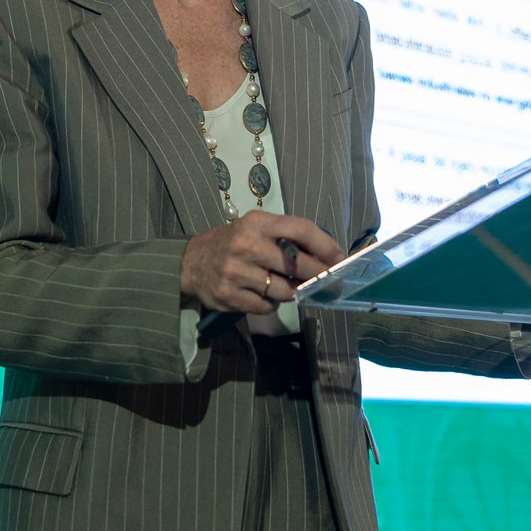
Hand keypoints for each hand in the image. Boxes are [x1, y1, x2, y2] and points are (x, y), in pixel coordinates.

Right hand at [180, 211, 343, 314]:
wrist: (190, 262)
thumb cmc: (233, 242)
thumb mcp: (255, 228)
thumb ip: (285, 237)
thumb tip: (325, 255)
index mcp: (258, 223)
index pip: (301, 229)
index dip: (325, 246)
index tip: (339, 258)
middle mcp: (247, 245)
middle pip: (296, 264)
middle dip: (317, 275)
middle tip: (327, 281)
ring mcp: (236, 271)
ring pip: (283, 290)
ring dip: (290, 292)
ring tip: (284, 286)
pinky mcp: (229, 295)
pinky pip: (265, 306)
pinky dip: (270, 304)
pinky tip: (262, 295)